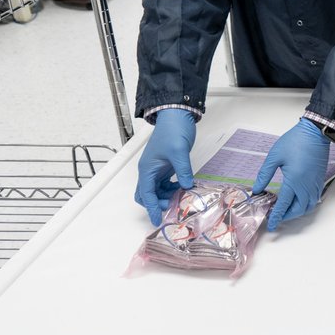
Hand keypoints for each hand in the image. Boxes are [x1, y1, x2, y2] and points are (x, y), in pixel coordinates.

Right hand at [135, 108, 195, 224]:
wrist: (177, 114)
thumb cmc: (173, 130)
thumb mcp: (179, 151)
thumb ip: (183, 170)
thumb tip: (187, 187)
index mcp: (147, 169)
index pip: (146, 194)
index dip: (151, 208)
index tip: (157, 220)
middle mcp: (150, 170)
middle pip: (148, 194)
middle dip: (158, 203)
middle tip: (173, 208)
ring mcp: (158, 168)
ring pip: (158, 190)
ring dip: (167, 196)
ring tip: (181, 198)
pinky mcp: (167, 166)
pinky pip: (166, 183)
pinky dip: (173, 188)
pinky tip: (184, 188)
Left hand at [252, 119, 329, 231]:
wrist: (316, 132)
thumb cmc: (295, 141)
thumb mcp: (275, 156)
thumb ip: (264, 174)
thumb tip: (257, 189)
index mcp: (294, 180)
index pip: (284, 204)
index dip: (276, 216)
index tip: (271, 224)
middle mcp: (306, 185)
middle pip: (298, 209)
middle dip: (287, 216)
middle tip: (277, 216)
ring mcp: (315, 183)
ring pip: (309, 205)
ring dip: (298, 211)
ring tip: (287, 210)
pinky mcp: (320, 179)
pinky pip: (315, 198)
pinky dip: (307, 204)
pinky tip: (299, 200)